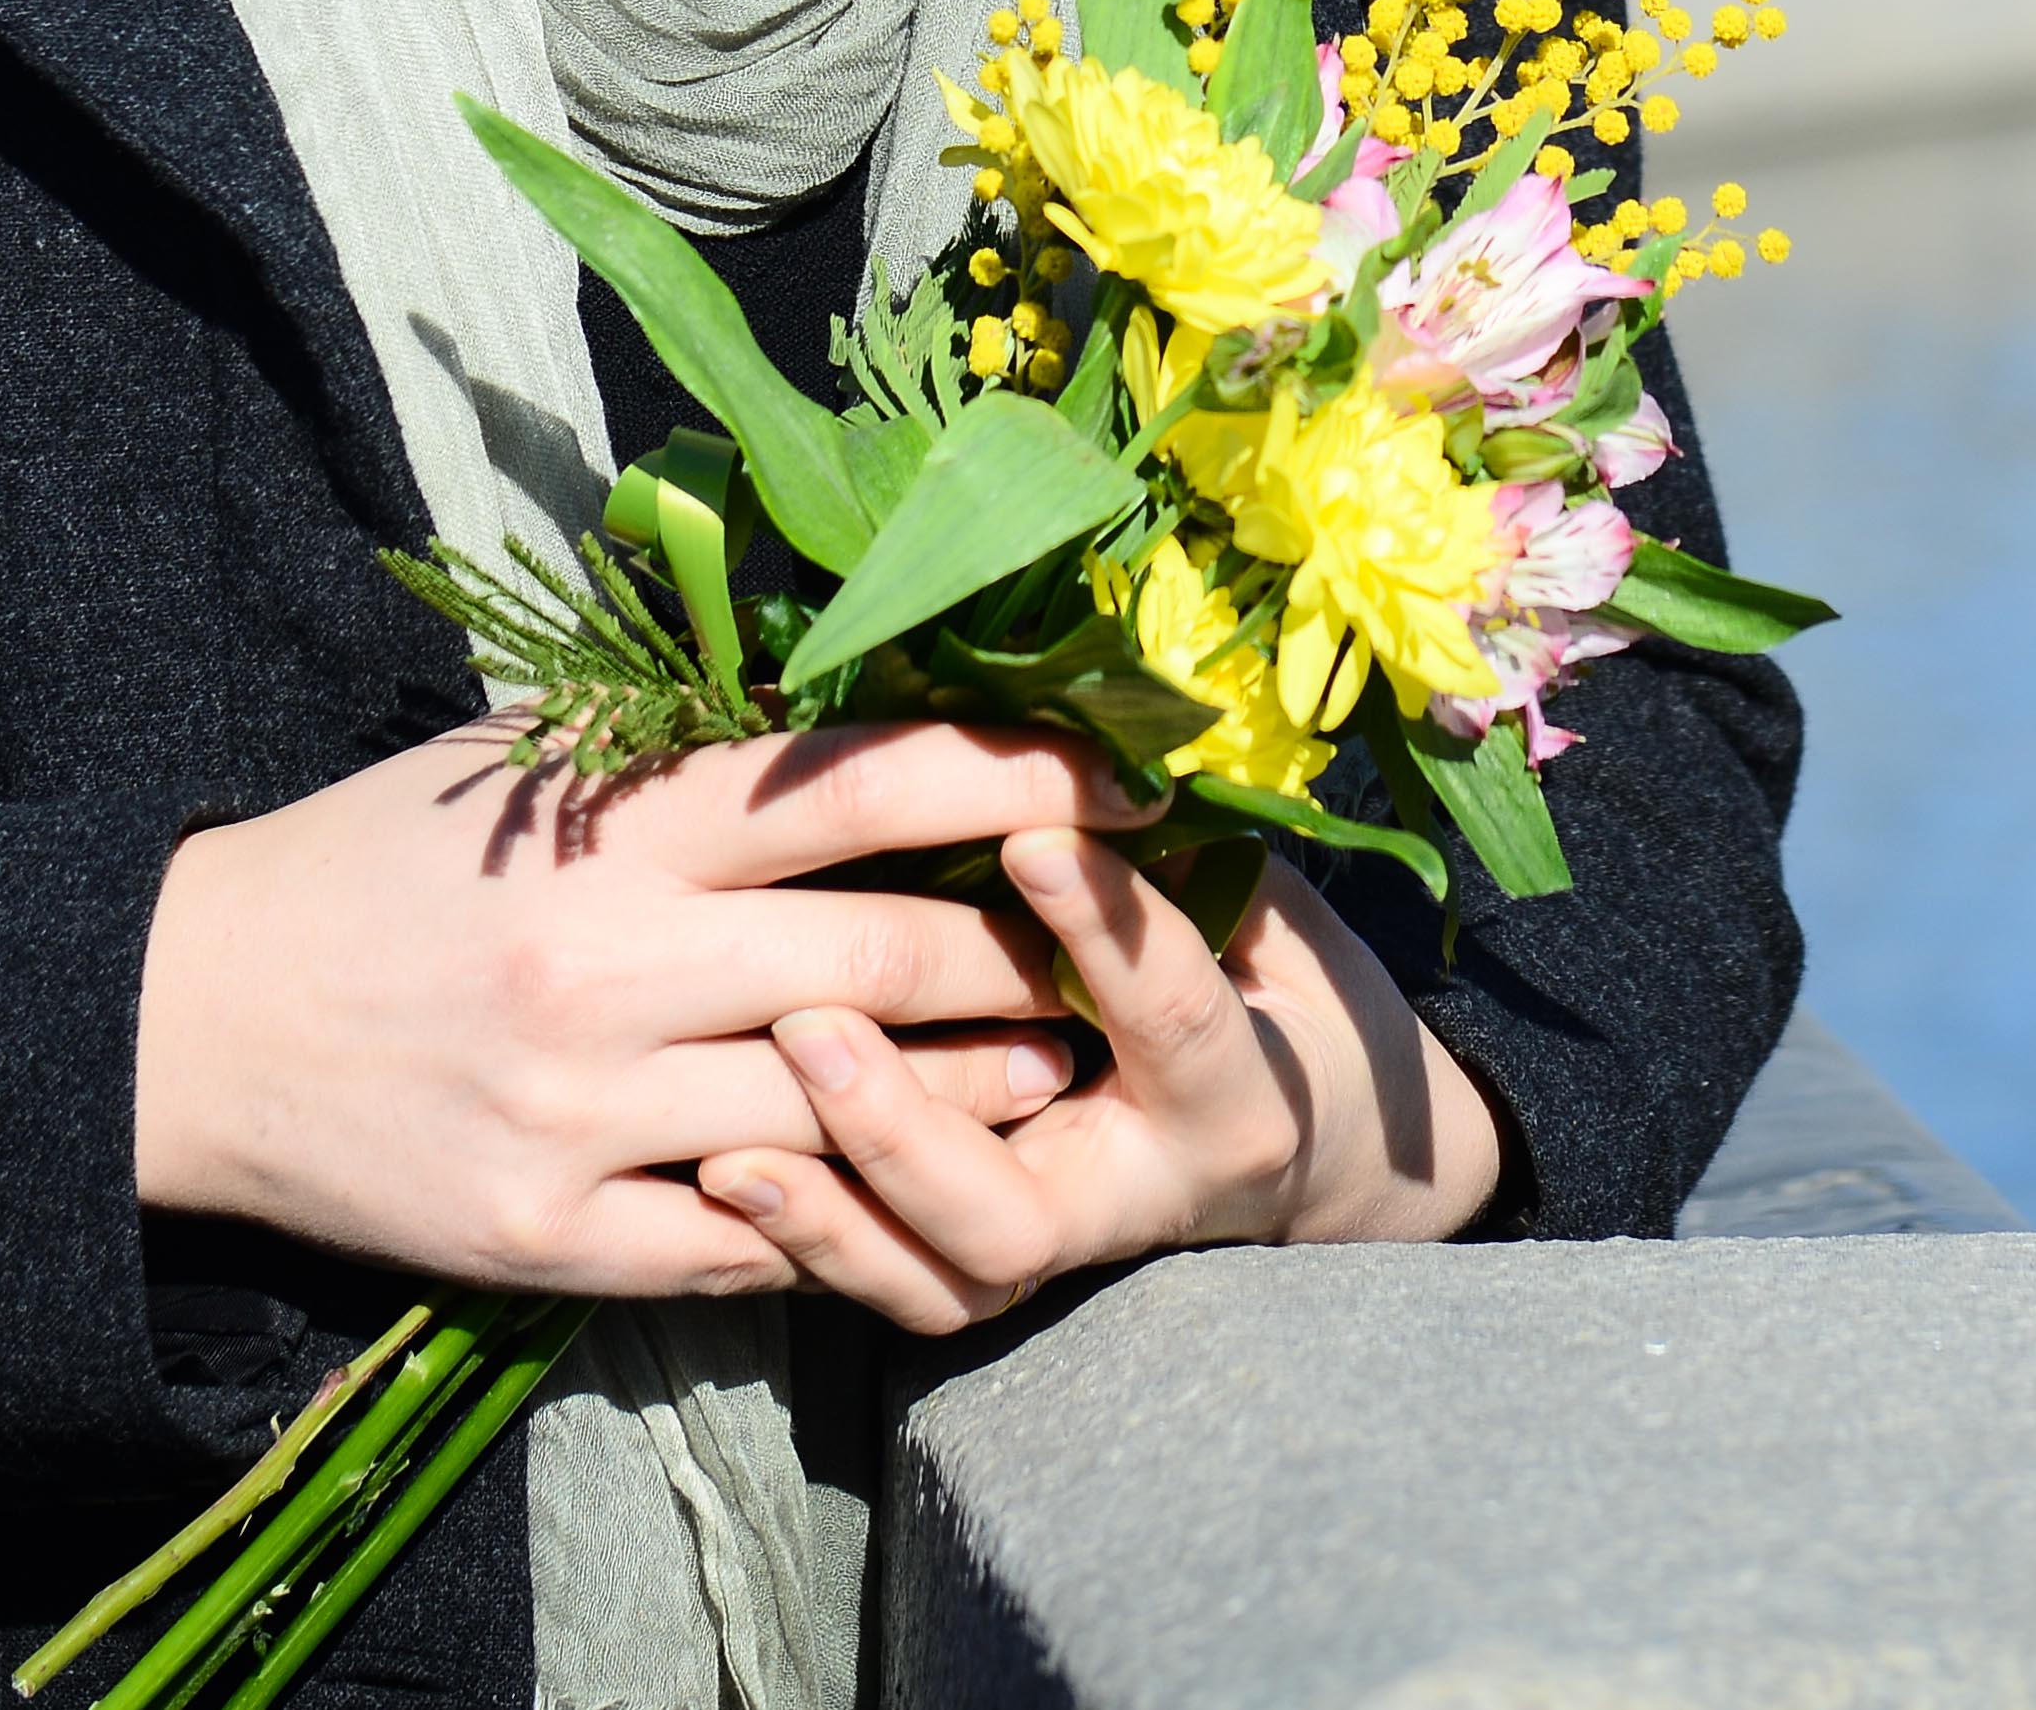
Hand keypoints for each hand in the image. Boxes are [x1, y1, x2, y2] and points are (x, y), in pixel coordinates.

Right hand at [134, 722, 1116, 1297]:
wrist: (190, 1016)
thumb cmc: (387, 859)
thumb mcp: (532, 758)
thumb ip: (695, 747)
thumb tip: (880, 699)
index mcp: (621, 825)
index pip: (872, 783)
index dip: (1022, 777)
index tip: (1123, 782)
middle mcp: (614, 964)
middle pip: (894, 961)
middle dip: (1031, 958)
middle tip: (1115, 952)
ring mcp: (584, 1112)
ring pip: (849, 1111)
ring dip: (977, 1094)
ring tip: (1057, 1071)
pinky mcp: (547, 1236)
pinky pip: (749, 1237)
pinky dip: (843, 1212)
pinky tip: (909, 1185)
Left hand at [685, 837, 1508, 1330]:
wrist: (1309, 1149)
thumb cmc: (1281, 991)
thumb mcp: (1272, 914)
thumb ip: (1190, 856)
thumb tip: (1099, 741)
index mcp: (1238, 1096)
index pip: (1169, 1019)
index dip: (1106, 928)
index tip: (1033, 833)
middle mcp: (1139, 1194)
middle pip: (1013, 1220)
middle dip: (903, 1129)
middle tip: (811, 1026)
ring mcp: (1054, 1251)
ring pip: (936, 1281)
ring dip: (829, 1209)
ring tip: (732, 1145)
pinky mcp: (981, 1272)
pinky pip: (890, 1293)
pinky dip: (807, 1245)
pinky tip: (726, 1179)